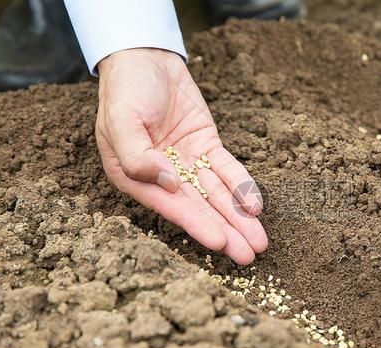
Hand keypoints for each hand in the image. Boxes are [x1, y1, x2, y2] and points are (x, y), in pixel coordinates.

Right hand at [96, 48, 266, 263]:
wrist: (146, 59)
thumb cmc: (125, 91)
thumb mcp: (120, 121)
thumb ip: (137, 157)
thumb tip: (168, 184)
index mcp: (136, 178)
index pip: (171, 207)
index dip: (197, 225)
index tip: (220, 243)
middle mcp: (164, 177)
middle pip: (200, 209)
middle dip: (226, 232)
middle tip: (250, 256)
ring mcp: (188, 163)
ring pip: (218, 195)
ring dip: (239, 218)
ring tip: (260, 242)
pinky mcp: (207, 147)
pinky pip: (228, 169)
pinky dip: (242, 185)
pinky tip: (256, 205)